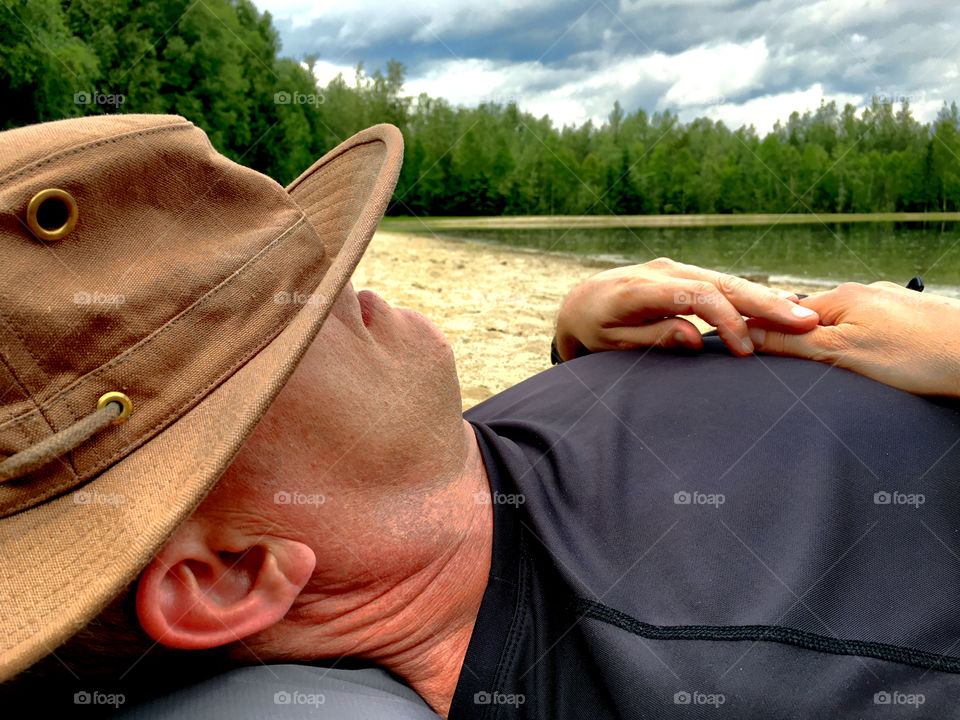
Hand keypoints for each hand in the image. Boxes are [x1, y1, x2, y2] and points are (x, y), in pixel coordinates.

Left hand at [555, 257, 819, 360]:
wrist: (579, 304)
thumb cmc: (593, 330)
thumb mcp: (612, 343)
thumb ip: (652, 338)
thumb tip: (694, 338)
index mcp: (641, 289)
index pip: (697, 296)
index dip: (727, 321)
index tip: (746, 350)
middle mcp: (662, 271)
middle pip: (721, 283)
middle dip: (764, 303)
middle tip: (804, 321)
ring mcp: (674, 268)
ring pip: (726, 281)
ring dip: (765, 298)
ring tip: (804, 314)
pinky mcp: (682, 273)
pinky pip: (720, 283)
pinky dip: (749, 295)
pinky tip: (780, 304)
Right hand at [747, 282, 959, 396]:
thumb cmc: (916, 357)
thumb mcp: (840, 353)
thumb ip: (791, 343)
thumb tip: (749, 332)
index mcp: (841, 296)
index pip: (784, 314)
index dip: (768, 335)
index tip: (755, 355)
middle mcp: (864, 292)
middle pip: (816, 320)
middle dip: (807, 345)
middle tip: (811, 374)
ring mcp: (890, 303)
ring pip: (847, 325)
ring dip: (840, 346)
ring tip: (850, 370)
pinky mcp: (911, 317)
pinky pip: (874, 330)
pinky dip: (868, 346)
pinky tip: (880, 363)